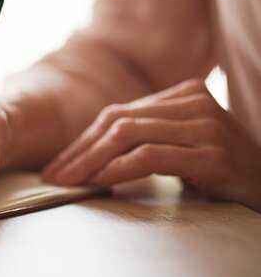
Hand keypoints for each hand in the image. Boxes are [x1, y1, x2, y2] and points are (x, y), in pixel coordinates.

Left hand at [42, 79, 260, 211]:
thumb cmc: (221, 170)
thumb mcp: (182, 144)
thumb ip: (147, 136)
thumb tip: (89, 154)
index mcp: (183, 95)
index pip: (118, 113)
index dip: (82, 139)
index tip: (58, 164)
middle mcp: (193, 103)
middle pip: (117, 121)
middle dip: (79, 150)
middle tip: (54, 175)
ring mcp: (205, 126)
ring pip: (128, 134)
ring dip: (91, 160)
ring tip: (70, 181)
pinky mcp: (211, 154)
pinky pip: (151, 156)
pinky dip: (119, 168)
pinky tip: (100, 181)